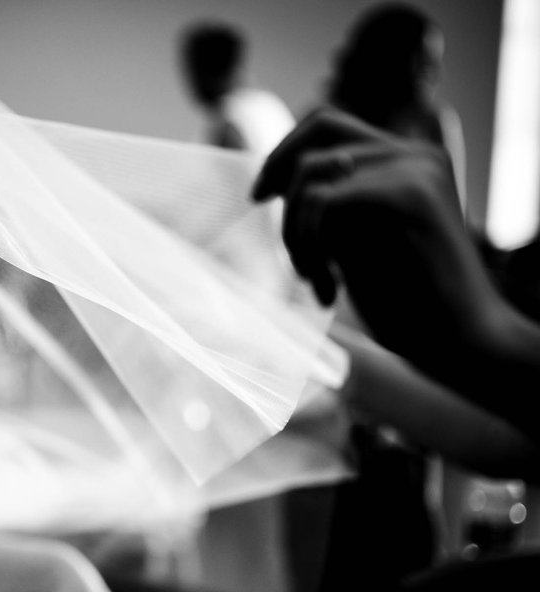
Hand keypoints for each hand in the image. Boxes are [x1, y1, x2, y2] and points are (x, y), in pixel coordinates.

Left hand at [251, 108, 485, 361]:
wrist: (459, 338)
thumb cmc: (406, 301)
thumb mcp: (356, 241)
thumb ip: (330, 206)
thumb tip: (275, 182)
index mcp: (406, 160)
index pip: (328, 126)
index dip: (284, 154)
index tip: (259, 195)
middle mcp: (414, 154)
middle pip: (317, 137)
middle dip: (280, 178)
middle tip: (263, 213)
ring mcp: (415, 168)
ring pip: (311, 176)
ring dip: (294, 233)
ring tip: (314, 279)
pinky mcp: (409, 194)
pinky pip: (322, 202)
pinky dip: (307, 247)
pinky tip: (326, 289)